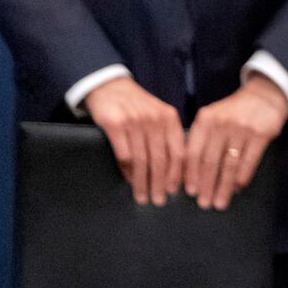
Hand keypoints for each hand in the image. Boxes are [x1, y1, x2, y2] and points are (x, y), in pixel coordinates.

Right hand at [83, 77, 184, 205]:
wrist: (110, 87)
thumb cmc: (137, 107)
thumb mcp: (158, 117)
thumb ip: (166, 138)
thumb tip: (173, 173)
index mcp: (169, 118)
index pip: (177, 151)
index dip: (177, 174)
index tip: (175, 191)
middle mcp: (154, 119)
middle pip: (160, 159)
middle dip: (160, 183)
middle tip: (158, 201)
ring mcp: (134, 121)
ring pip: (142, 160)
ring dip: (142, 182)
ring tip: (142, 196)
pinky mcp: (114, 124)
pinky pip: (124, 154)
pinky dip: (127, 171)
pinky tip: (128, 180)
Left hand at [184, 75, 287, 210]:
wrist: (264, 96)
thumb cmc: (232, 113)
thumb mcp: (212, 119)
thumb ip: (200, 141)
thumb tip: (190, 176)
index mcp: (205, 120)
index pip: (193, 152)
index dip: (191, 174)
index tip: (190, 192)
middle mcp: (221, 123)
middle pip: (210, 161)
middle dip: (206, 186)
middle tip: (204, 204)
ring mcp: (242, 128)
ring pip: (229, 165)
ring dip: (224, 187)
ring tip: (220, 202)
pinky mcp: (261, 134)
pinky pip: (249, 161)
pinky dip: (242, 178)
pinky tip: (238, 188)